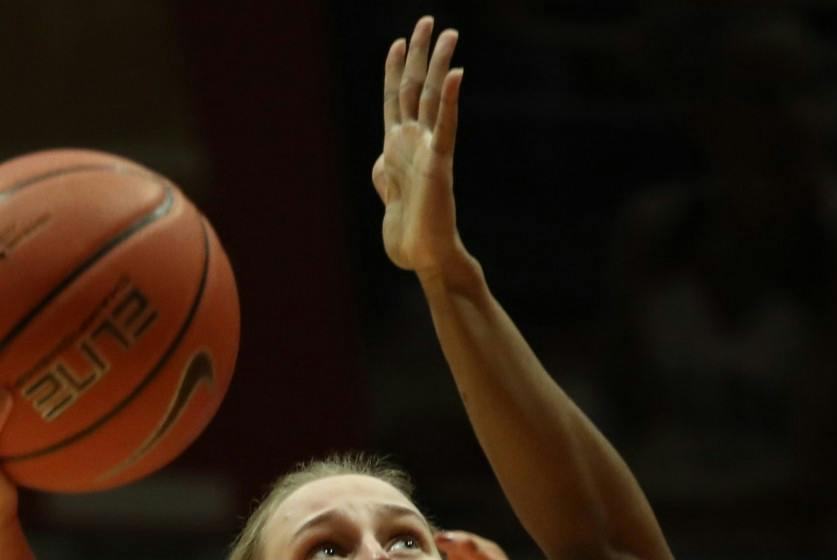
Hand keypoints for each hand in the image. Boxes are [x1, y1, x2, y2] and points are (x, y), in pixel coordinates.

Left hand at [373, 17, 466, 278]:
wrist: (425, 259)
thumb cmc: (409, 236)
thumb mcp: (387, 198)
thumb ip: (383, 175)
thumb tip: (380, 163)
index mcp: (396, 148)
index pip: (396, 97)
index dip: (394, 68)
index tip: (399, 41)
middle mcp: (414, 142)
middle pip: (415, 87)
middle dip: (420, 53)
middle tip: (429, 20)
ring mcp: (428, 150)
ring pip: (432, 98)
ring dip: (439, 64)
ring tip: (449, 33)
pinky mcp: (439, 163)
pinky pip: (445, 126)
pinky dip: (450, 100)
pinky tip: (455, 74)